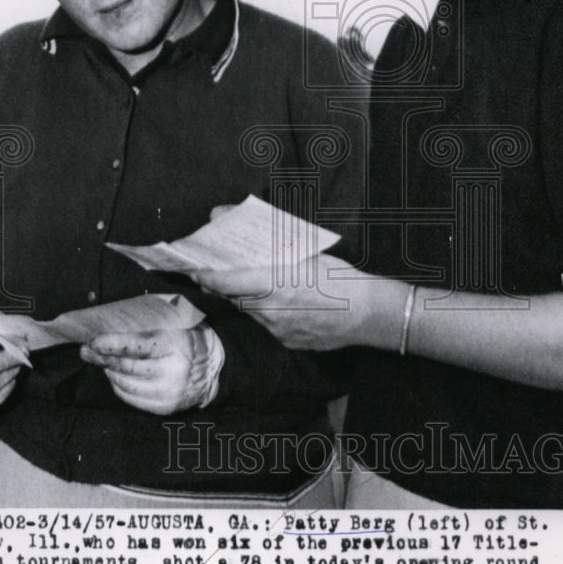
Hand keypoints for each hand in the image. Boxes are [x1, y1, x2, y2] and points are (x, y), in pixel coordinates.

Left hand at [80, 324, 223, 414]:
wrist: (216, 370)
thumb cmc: (191, 339)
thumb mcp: (178, 322)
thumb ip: (151, 321)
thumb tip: (115, 319)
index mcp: (174, 345)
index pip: (136, 346)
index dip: (111, 344)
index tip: (92, 341)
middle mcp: (171, 371)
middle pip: (126, 367)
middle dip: (102, 358)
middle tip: (86, 351)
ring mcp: (167, 392)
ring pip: (124, 384)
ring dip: (110, 372)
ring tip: (105, 362)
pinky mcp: (164, 407)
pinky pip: (131, 399)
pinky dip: (119, 387)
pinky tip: (118, 376)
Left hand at [194, 253, 379, 350]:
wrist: (369, 313)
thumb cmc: (339, 276)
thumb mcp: (306, 252)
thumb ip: (271, 241)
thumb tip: (240, 220)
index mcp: (272, 284)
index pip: (225, 282)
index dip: (206, 276)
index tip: (194, 268)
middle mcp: (270, 311)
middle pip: (235, 299)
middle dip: (225, 286)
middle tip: (220, 273)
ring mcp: (278, 330)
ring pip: (252, 313)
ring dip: (249, 299)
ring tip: (258, 285)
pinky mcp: (288, 342)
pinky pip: (269, 326)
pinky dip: (269, 314)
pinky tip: (284, 304)